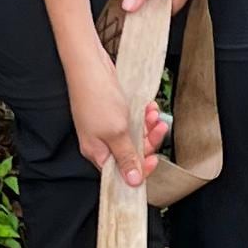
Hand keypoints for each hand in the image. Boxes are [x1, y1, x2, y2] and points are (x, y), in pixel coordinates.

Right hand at [62, 41, 167, 195]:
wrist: (89, 64)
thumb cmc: (97, 97)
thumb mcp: (116, 133)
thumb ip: (126, 157)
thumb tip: (132, 182)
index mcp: (98, 152)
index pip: (122, 172)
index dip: (140, 169)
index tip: (153, 160)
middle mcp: (102, 142)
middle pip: (132, 153)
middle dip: (148, 141)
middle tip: (157, 128)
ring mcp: (107, 127)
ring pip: (135, 135)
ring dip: (148, 126)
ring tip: (153, 114)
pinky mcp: (113, 113)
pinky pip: (133, 121)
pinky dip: (143, 115)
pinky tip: (147, 106)